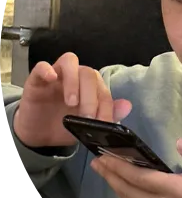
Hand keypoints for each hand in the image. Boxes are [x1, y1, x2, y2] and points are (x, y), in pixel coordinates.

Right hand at [14, 52, 131, 147]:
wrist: (39, 135)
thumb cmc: (65, 127)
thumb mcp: (88, 126)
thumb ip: (107, 115)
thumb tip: (127, 106)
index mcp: (91, 88)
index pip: (103, 90)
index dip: (106, 107)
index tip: (102, 123)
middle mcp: (76, 77)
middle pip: (89, 73)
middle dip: (91, 97)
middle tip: (87, 116)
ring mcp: (57, 75)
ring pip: (70, 62)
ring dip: (74, 81)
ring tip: (72, 103)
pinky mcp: (36, 79)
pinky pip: (42, 66)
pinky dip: (47, 70)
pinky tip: (51, 79)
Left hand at [91, 137, 181, 197]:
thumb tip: (180, 142)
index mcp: (180, 192)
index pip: (142, 179)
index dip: (121, 167)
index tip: (104, 156)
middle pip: (131, 193)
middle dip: (112, 177)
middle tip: (96, 163)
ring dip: (118, 189)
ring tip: (106, 175)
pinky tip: (128, 190)